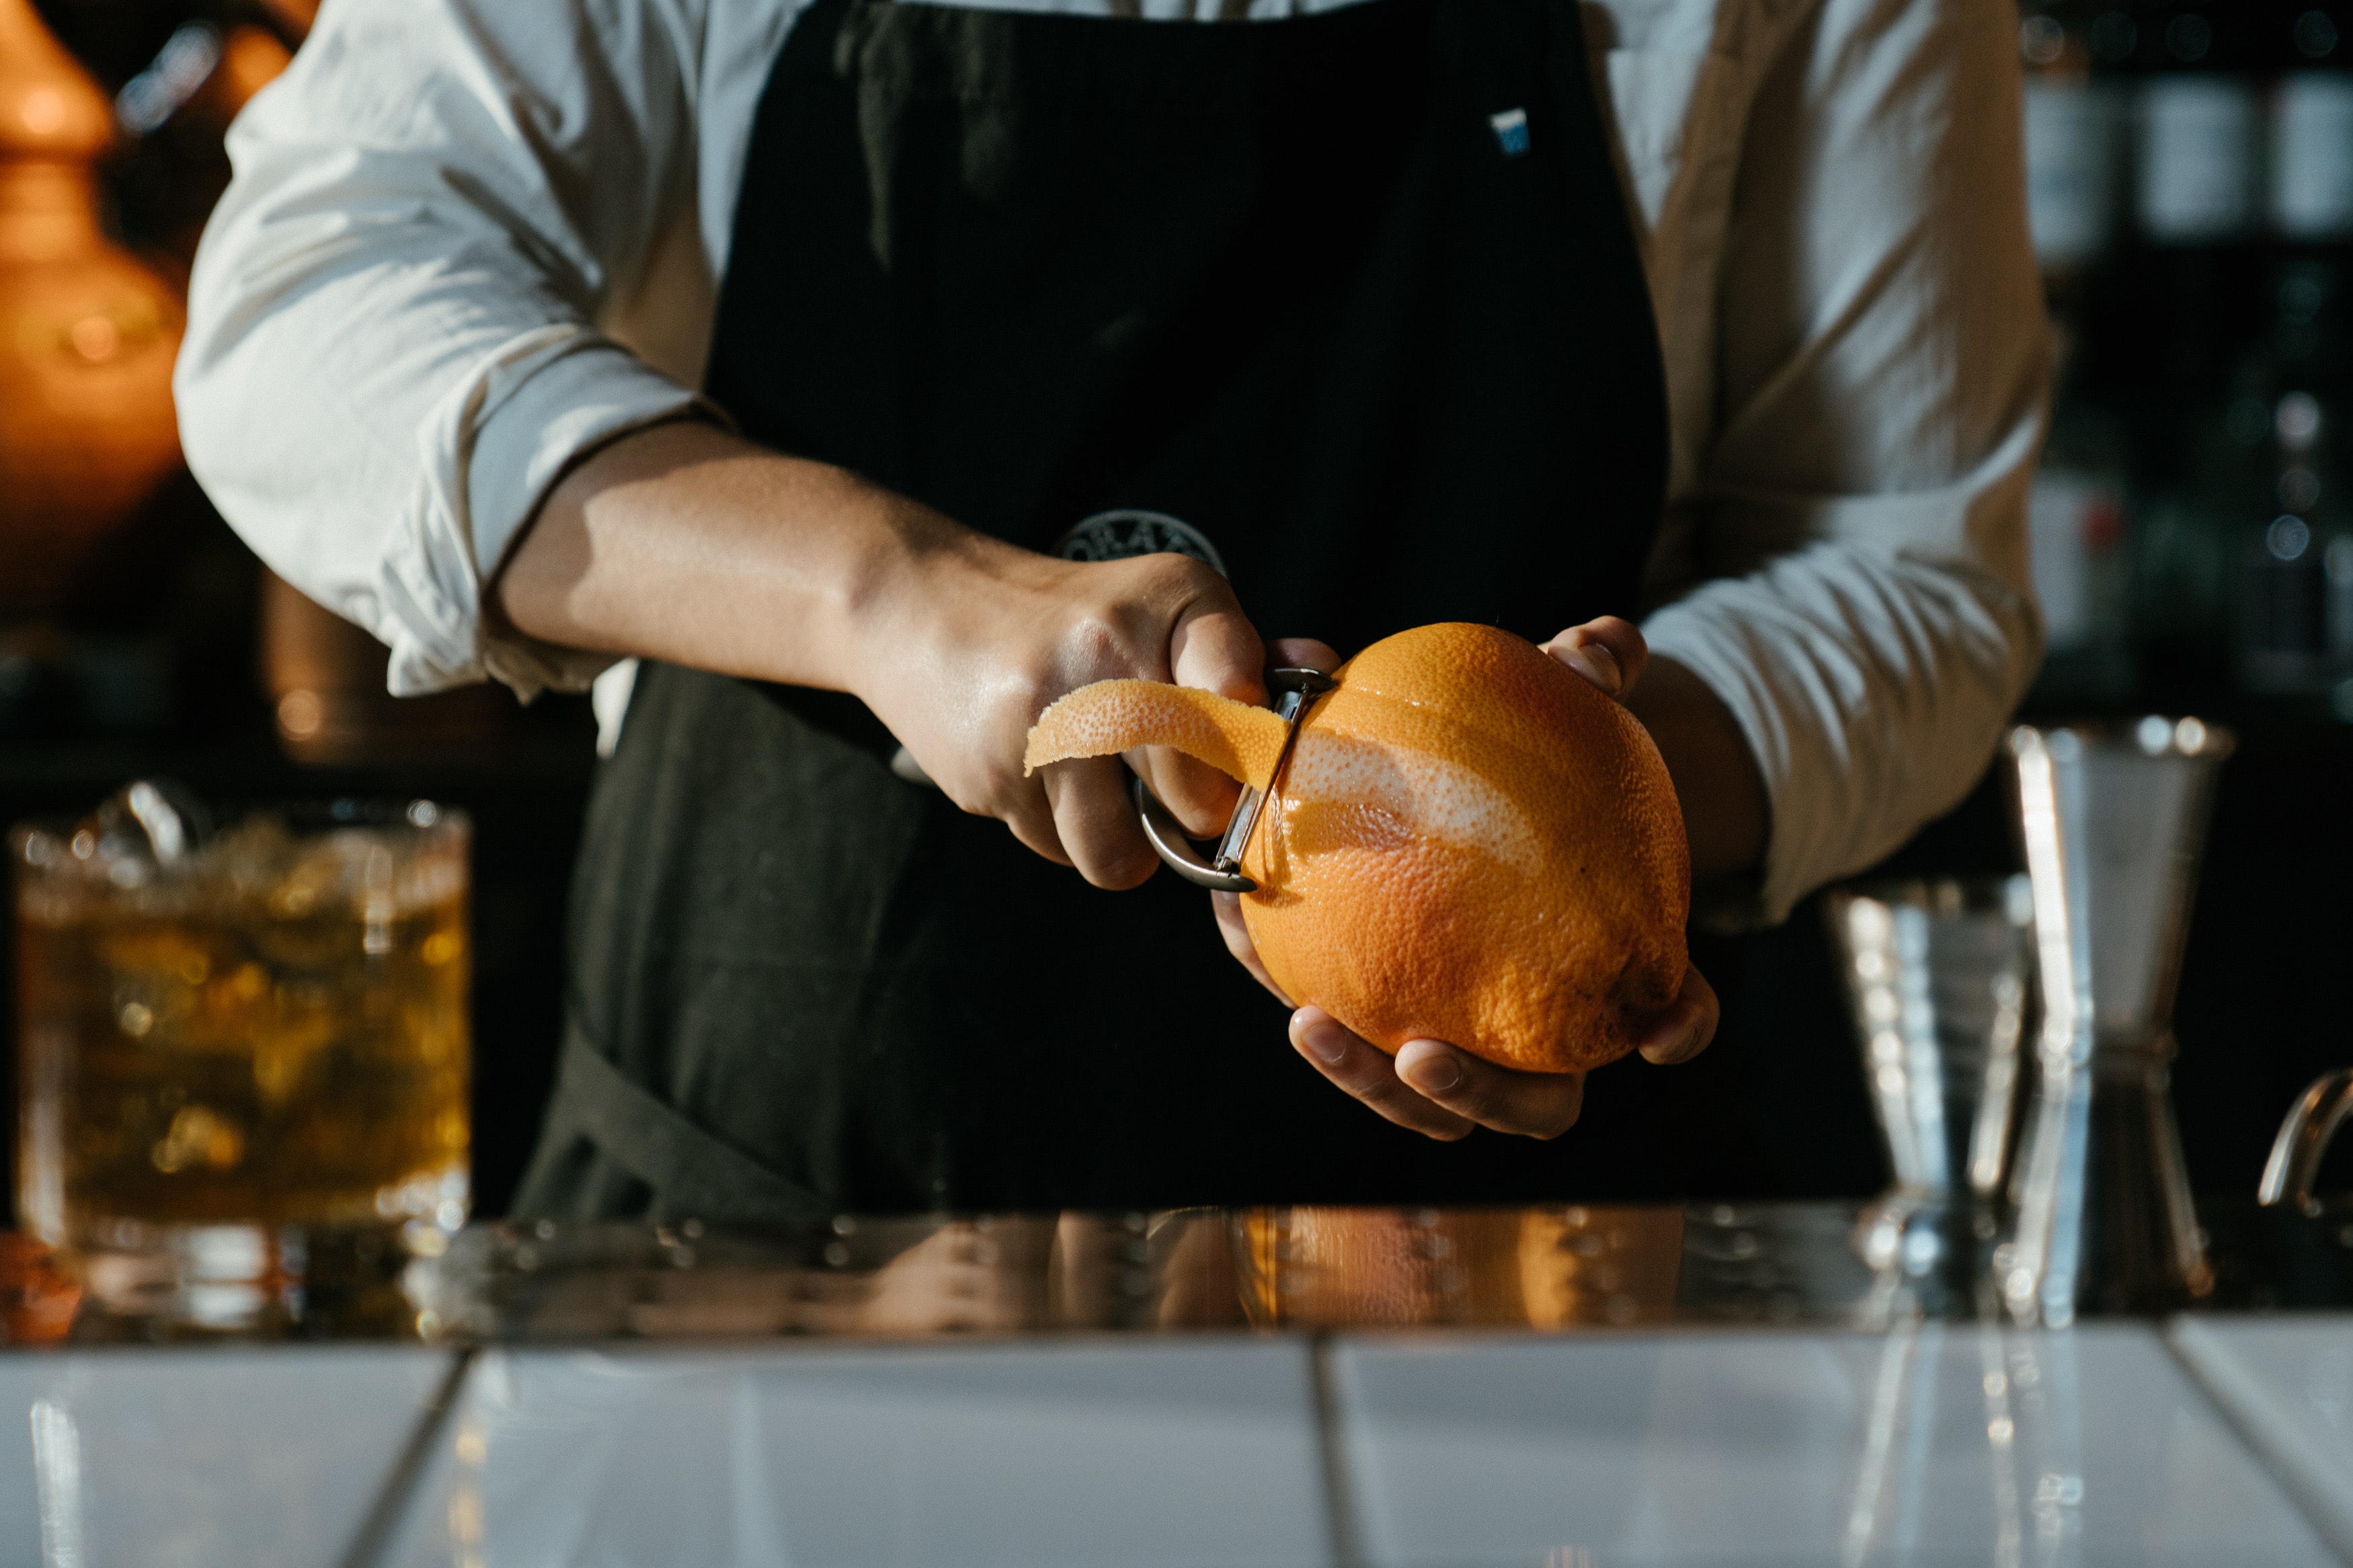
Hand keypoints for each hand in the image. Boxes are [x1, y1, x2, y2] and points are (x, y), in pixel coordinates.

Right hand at [855, 536, 1272, 886]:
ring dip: (1122, 843)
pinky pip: (1057, 851)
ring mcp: (1044, 721)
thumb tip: (1322, 669)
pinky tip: (1044, 776)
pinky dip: (1060, 831)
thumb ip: (1241, 651)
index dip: (1253, 741)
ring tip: (1105, 789)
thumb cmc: (1069, 618)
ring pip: (1119, 854)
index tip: (1242, 749)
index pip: (1241, 686)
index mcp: (1167, 601)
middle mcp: (1105, 653)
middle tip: (1174, 786)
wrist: (918, 604)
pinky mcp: (992, 774)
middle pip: (1194, 797)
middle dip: (1192, 812)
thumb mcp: (1160, 604)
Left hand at [1213, 615, 1720, 1140]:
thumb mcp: (1558, 705)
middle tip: (1423, 1053)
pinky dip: (1302, 1007)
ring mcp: (1459, 1042)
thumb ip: (1585, 674)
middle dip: (1479, 1096)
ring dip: (1368, 1083)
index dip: (1679, 1025)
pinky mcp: (1375, 1024)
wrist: (1458, 780)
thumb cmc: (1534, 755)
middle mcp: (1539, 1032)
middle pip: (1533, 1106)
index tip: (1662, 1032)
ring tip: (1310, 1025)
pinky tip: (1249, 949)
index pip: (1674, 1010)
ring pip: (1423, 1102)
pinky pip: (1342, 1036)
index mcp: (1613, 970)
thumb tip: (1604, 641)